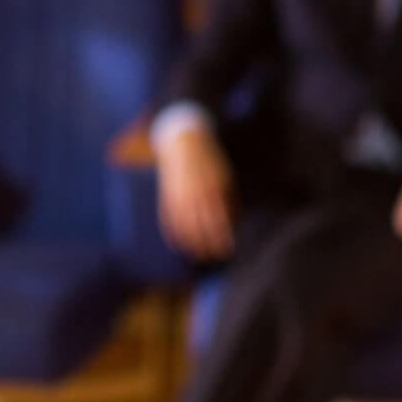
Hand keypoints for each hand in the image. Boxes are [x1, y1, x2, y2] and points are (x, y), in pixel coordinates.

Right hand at [158, 122, 235, 260]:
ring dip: (189, 244)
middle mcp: (193, 194)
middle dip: (206, 245)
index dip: (222, 237)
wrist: (183, 143)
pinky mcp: (166, 196)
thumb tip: (235, 221)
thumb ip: (230, 199)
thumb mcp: (225, 177)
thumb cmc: (209, 162)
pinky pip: (167, 220)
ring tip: (196, 255)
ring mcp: (177, 195)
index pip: (218, 220)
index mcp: (211, 189)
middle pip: (200, 227)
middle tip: (213, 257)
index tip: (227, 250)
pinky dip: (172, 234)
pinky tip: (177, 245)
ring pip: (182, 226)